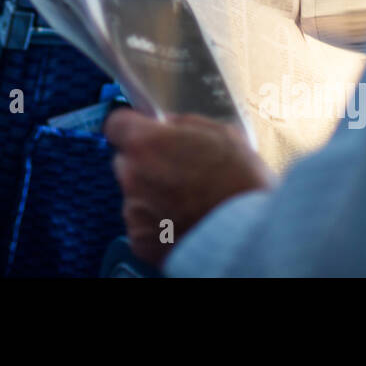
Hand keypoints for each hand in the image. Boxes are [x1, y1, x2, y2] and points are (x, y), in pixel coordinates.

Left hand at [104, 108, 274, 268]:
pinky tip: (184, 223)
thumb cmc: (240, 183)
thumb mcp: (221, 134)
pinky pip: (142, 225)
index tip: (144, 132)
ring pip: (135, 195)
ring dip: (152, 196)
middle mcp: (132, 175)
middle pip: (125, 161)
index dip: (131, 127)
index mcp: (147, 143)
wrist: (248, 236)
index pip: (116, 124)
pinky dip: (157, 224)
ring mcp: (133, 210)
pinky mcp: (139, 240)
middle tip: (178, 172)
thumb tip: (168, 125)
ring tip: (188, 204)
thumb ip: (185, 124)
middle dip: (145, 164)